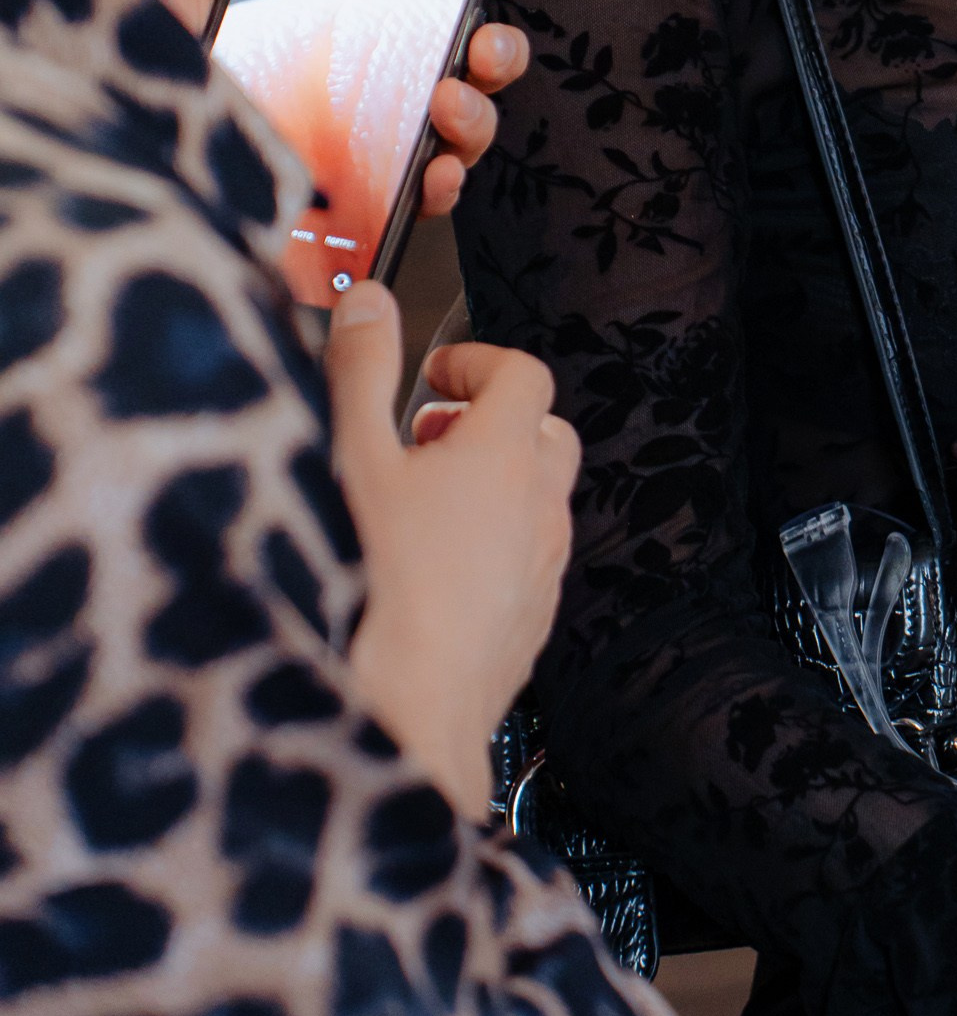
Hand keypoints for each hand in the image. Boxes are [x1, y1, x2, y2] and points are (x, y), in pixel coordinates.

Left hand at [111, 0, 536, 214]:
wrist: (91, 130)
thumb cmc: (118, 32)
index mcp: (326, 13)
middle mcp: (349, 79)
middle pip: (460, 61)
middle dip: (499, 46)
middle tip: (485, 36)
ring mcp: (349, 143)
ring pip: (453, 131)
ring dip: (477, 113)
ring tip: (450, 97)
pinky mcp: (335, 205)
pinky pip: (412, 201)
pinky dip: (440, 186)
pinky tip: (430, 170)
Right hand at [326, 281, 579, 816]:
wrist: (411, 713)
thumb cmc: (380, 587)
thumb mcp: (352, 460)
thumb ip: (359, 372)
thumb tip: (368, 302)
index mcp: (505, 453)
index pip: (523, 373)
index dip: (479, 362)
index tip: (434, 375)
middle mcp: (540, 505)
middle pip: (545, 433)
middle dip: (494, 422)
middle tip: (432, 436)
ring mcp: (544, 566)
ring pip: (541, 501)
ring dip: (498, 486)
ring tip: (428, 504)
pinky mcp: (534, 619)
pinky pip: (531, 561)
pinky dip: (498, 545)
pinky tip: (437, 571)